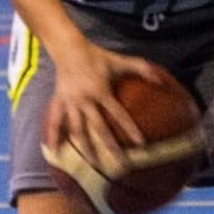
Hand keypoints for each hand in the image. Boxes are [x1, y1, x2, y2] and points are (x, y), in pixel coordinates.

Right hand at [44, 43, 165, 168]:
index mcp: (101, 91)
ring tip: (90, 165)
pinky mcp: (59, 102)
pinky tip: (53, 152)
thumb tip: (160, 79)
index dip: (129, 128)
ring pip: (77, 129)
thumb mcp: (119, 61)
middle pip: (98, 128)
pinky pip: (55, 121)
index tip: (140, 144)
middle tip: (118, 164)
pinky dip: (53, 136)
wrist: (67, 48)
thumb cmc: (97, 56)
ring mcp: (71, 102)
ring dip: (84, 148)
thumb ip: (141, 68)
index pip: (118, 114)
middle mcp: (85, 100)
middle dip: (109, 146)